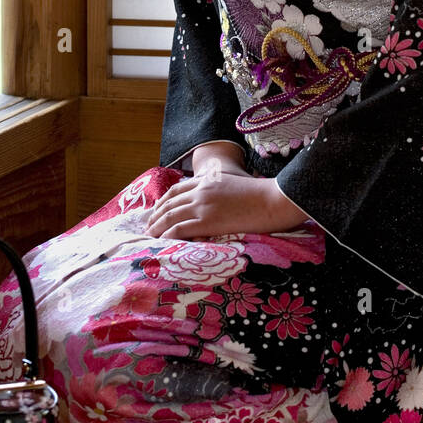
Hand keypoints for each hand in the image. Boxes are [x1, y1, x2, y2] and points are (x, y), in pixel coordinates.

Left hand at [146, 168, 311, 239]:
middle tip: (148, 227)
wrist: (274, 200)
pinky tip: (162, 241)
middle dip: (155, 216)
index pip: (177, 190)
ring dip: (156, 227)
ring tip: (149, 236)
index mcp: (208, 181)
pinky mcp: (208, 221)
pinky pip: (180, 229)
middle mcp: (201, 191)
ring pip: (170, 216)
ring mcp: (203, 206)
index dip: (163, 201)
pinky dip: (168, 235)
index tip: (157, 211)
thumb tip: (216, 205)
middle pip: (169, 203)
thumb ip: (220, 192)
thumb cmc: (262, 195)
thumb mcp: (235, 186)